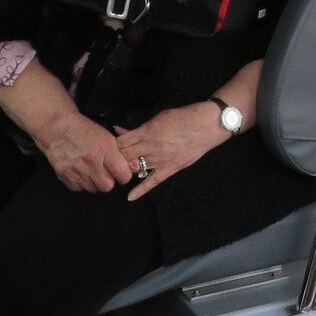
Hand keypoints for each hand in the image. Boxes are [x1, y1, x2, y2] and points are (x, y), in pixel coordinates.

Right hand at [37, 109, 135, 191]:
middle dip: (108, 181)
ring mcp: (77, 171)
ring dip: (94, 182)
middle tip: (104, 172)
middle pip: (108, 186)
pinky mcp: (65, 176)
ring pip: (93, 189)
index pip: (123, 175)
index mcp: (105, 150)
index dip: (123, 175)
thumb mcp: (106, 136)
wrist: (58, 128)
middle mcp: (91, 163)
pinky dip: (81, 182)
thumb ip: (117, 154)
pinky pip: (79, 188)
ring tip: (90, 169)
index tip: (120, 172)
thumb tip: (128, 168)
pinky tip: (80, 171)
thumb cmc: (84, 130)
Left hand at [112, 102, 226, 201]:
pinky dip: (140, 190)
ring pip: (136, 168)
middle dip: (117, 157)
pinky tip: (130, 197)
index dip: (113, 144)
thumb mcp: (157, 118)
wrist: (206, 126)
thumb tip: (120, 131)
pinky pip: (152, 182)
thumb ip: (138, 127)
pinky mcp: (169, 169)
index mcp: (147, 132)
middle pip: (125, 156)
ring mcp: (160, 160)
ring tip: (120, 169)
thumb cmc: (182, 118)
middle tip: (114, 158)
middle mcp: (151, 148)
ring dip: (127, 168)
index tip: (110, 145)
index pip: (121, 143)